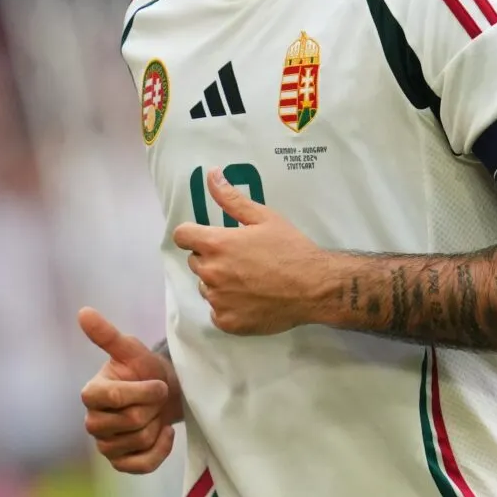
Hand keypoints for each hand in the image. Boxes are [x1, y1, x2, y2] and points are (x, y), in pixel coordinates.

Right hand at [78, 308, 180, 473]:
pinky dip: (160, 449)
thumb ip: (107, 335)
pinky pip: (143, 464)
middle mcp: (93, 421)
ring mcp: (105, 444)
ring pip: (140, 441)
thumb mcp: (131, 350)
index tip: (157, 382)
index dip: (142, 391)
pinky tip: (163, 433)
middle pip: (132, 421)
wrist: (162, 393)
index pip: (114, 397)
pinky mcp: (120, 462)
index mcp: (91, 393)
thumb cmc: (144, 369)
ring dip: (157, 424)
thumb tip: (83, 312)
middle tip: (155, 396)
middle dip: (153, 406)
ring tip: (154, 411)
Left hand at [172, 168, 331, 335]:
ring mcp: (218, 300)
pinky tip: (250, 299)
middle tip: (240, 258)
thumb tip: (211, 174)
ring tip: (248, 280)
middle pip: (195, 261)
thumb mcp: (264, 217)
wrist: (314, 287)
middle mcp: (211, 272)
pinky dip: (228, 306)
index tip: (207, 237)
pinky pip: (216, 311)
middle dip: (211, 257)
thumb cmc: (290, 248)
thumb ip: (231, 198)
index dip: (192, 234)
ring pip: (206, 286)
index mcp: (216, 244)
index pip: (181, 236)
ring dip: (219, 282)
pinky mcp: (227, 322)